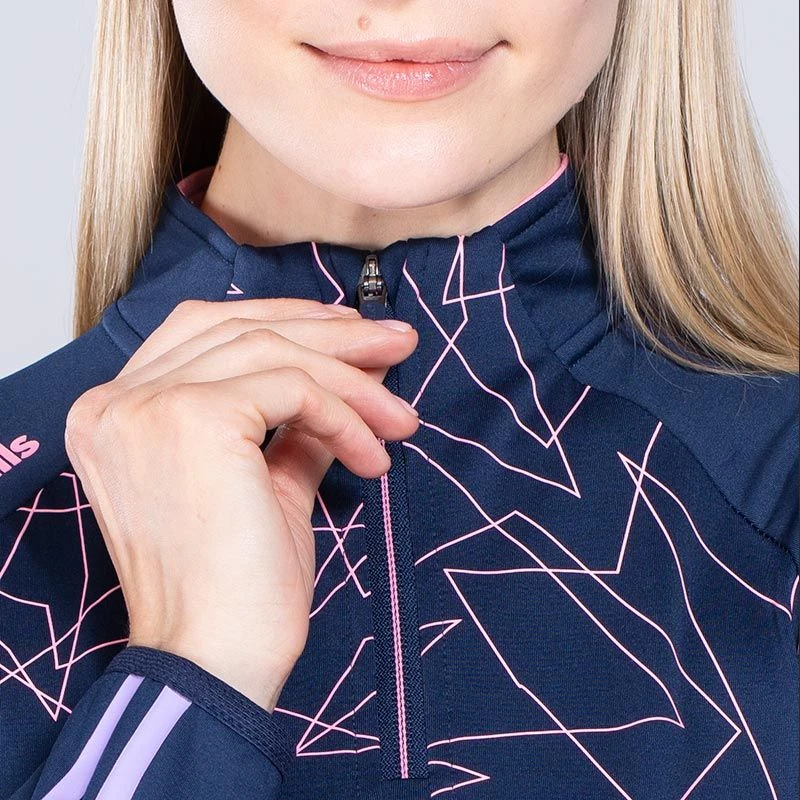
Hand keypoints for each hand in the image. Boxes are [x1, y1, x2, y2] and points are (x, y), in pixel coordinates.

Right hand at [64, 298, 418, 709]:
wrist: (218, 660)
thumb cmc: (238, 586)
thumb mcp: (267, 482)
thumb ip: (294, 425)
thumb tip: (351, 379)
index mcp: (120, 413)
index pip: (207, 331)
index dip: (285, 322)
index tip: (353, 335)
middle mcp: (119, 399)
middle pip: (243, 329)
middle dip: (333, 333)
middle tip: (398, 344)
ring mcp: (151, 405)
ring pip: (275, 351)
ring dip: (353, 380)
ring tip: (400, 418)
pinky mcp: (195, 417)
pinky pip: (295, 389)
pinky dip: (346, 416)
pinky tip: (372, 456)